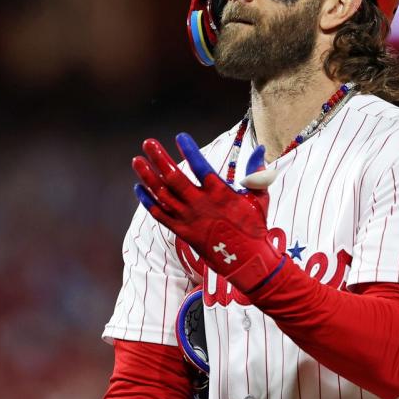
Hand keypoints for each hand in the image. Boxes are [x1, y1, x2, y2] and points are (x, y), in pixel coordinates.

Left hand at [132, 133, 285, 292]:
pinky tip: (138, 187)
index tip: (180, 137)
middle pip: (174, 178)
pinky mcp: (182, 232)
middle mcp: (201, 204)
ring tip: (137, 161)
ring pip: (162, 195)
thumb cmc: (254, 227)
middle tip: (148, 143)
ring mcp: (189, 219)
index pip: (201, 166)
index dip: (189, 151)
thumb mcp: (260, 198)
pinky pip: (160, 214)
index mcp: (220, 193)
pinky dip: (147, 201)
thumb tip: (261, 148)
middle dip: (159, 158)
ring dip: (148, 176)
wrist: (247, 261)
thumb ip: (255, 173)